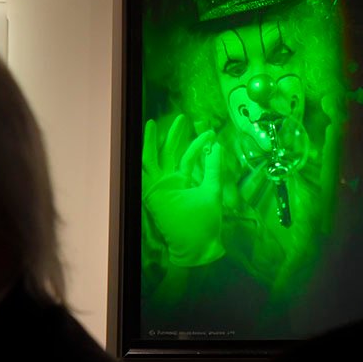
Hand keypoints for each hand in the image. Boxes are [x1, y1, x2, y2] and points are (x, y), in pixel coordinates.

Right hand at [142, 115, 224, 266]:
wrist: (197, 244)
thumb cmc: (206, 222)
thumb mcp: (213, 191)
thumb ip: (214, 169)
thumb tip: (218, 146)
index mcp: (186, 182)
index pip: (190, 157)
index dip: (199, 144)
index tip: (211, 132)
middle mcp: (172, 182)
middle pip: (171, 153)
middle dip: (176, 135)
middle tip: (182, 117)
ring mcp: (161, 186)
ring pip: (155, 158)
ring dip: (154, 141)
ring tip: (152, 123)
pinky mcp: (153, 192)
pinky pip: (146, 170)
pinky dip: (145, 153)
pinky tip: (144, 139)